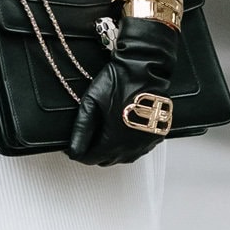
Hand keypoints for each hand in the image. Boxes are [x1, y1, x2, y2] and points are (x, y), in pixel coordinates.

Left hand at [67, 16, 179, 165]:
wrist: (144, 69)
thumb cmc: (120, 81)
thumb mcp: (91, 102)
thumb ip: (81, 129)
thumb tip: (73, 149)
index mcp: (114, 141)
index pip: (90, 159)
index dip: (79, 152)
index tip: (75, 145)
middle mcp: (132, 146)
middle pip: (107, 160)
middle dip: (95, 151)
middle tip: (89, 135)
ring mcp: (146, 142)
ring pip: (123, 157)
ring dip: (112, 150)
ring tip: (105, 132)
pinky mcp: (156, 135)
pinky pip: (138, 149)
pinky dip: (128, 145)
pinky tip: (122, 131)